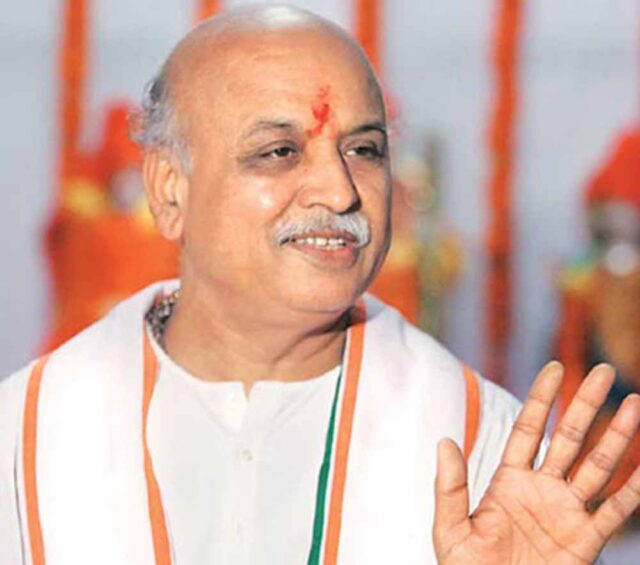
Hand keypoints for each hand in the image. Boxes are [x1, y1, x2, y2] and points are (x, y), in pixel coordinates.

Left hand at [433, 362, 639, 563]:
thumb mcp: (450, 528)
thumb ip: (450, 486)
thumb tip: (444, 441)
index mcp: (509, 481)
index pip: (529, 429)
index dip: (541, 398)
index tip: (552, 367)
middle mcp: (541, 489)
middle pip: (569, 438)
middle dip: (585, 404)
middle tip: (602, 371)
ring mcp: (566, 513)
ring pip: (597, 466)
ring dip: (617, 436)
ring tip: (634, 403)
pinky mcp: (584, 543)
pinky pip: (614, 513)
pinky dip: (633, 493)